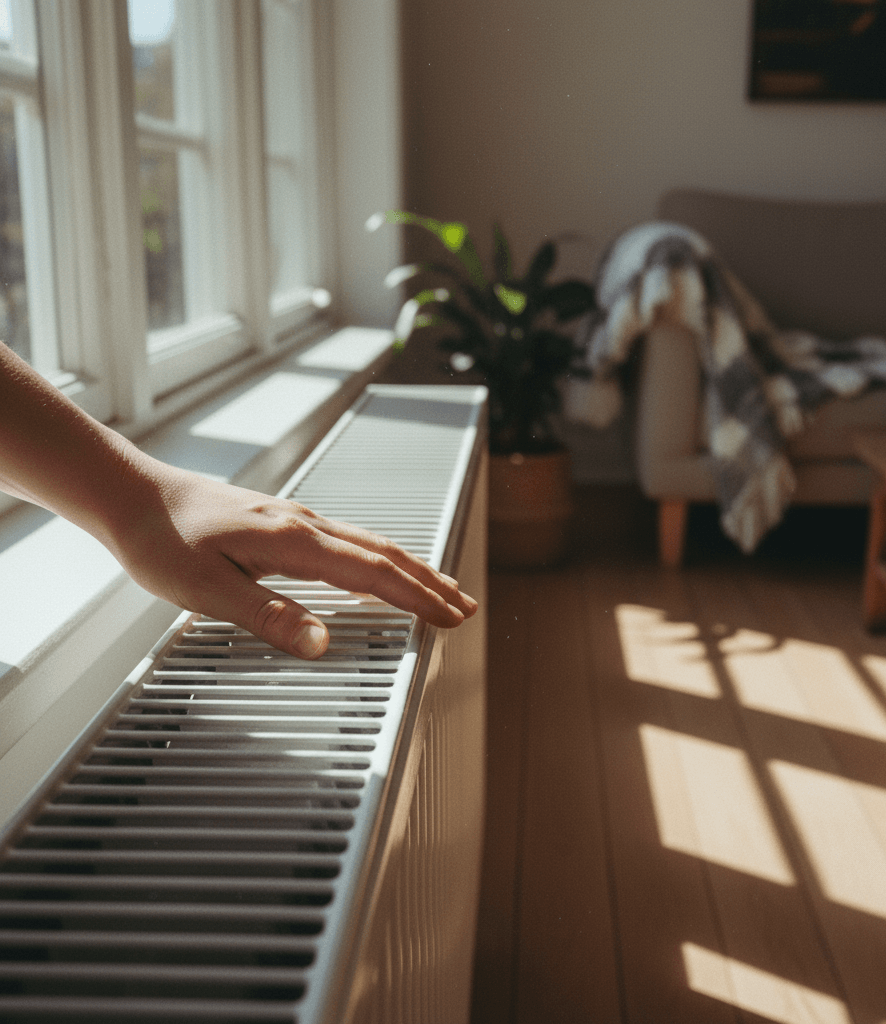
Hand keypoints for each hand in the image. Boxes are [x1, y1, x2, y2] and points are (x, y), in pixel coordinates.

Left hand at [114, 462, 477, 659]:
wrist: (133, 495)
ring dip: (412, 567)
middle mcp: (306, 524)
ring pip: (372, 543)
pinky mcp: (285, 521)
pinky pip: (351, 539)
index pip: (374, 574)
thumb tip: (322, 644)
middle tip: (465, 606)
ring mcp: (298, 519)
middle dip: (430, 582)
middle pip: (386, 554)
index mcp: (296, 541)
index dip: (417, 599)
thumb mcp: (208, 590)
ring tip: (439, 586)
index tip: (449, 619)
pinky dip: (382, 557)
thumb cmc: (163, 539)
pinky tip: (379, 566)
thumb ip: (269, 616)